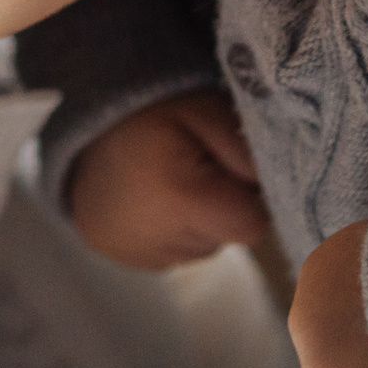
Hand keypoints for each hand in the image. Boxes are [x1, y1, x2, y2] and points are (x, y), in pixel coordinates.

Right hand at [66, 90, 268, 269]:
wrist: (81, 118)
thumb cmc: (153, 109)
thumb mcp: (208, 110)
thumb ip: (251, 150)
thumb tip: (286, 191)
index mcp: (177, 196)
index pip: (250, 225)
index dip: (250, 198)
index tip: (230, 168)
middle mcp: (153, 237)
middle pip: (225, 238)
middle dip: (222, 206)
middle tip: (194, 165)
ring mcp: (133, 254)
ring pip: (202, 248)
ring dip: (197, 221)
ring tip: (169, 179)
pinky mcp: (122, 258)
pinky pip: (173, 254)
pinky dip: (172, 231)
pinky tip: (152, 198)